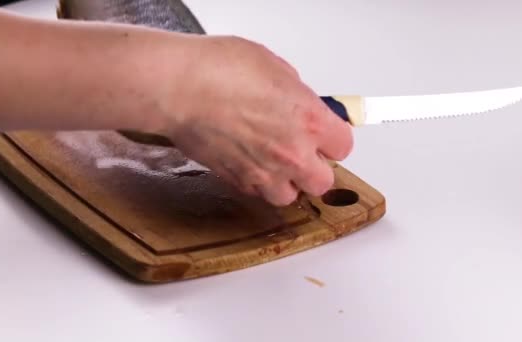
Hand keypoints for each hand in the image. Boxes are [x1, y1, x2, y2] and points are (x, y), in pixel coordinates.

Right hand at [148, 35, 353, 205]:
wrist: (178, 88)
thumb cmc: (219, 69)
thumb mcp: (273, 66)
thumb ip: (295, 91)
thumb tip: (298, 102)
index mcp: (309, 120)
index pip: (343, 145)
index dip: (333, 138)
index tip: (325, 133)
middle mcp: (292, 153)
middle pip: (323, 182)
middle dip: (316, 168)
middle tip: (303, 152)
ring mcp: (263, 172)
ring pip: (289, 196)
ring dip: (286, 182)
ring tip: (274, 163)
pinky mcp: (236, 180)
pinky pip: (256, 192)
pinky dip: (257, 182)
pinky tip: (249, 162)